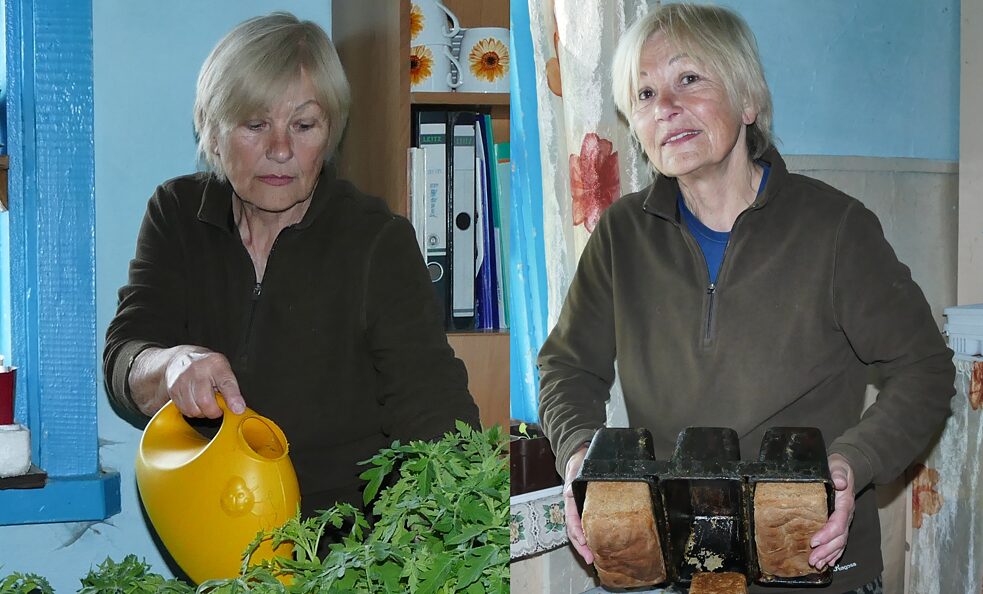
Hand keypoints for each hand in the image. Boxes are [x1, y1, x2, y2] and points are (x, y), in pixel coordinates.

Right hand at [158, 346, 245, 417]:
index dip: (233, 398)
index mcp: (216, 364)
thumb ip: (231, 387)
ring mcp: (183, 380)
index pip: (226, 383)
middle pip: (205, 401)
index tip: (238, 409)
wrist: (181, 358)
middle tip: (217, 408)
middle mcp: (198, 371)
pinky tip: (194, 401)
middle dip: (214, 411)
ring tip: (204, 402)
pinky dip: (191, 410)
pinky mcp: (172, 389)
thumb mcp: (223, 369)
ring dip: (202, 412)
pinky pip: (184, 410)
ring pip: (194, 409)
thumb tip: (238, 407)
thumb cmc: (206, 366)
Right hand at [563, 445, 593, 563]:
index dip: (576, 533)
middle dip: (581, 547)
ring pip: (580, 532)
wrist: (581, 456)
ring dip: (585, 546)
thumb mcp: (575, 466)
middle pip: (574, 531)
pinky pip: (588, 526)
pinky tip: (599, 546)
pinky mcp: (588, 510)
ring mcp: (580, 510)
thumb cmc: (579, 462)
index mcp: (570, 500)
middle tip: (590, 559)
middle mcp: (574, 508)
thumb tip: (569, 491)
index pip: (571, 520)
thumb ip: (572, 478)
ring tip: (594, 558)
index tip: (583, 543)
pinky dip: (592, 538)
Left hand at [809, 453, 855, 569]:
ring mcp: (845, 520)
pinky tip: (828, 561)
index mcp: (845, 503)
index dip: (827, 534)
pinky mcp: (840, 522)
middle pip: (839, 537)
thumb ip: (839, 474)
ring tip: (817, 564)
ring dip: (829, 554)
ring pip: (839, 542)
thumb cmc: (838, 467)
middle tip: (813, 560)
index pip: (838, 523)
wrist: (846, 469)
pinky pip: (839, 541)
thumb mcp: (838, 466)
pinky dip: (834, 552)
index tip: (814, 541)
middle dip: (826, 550)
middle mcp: (846, 515)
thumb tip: (840, 483)